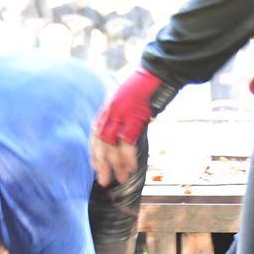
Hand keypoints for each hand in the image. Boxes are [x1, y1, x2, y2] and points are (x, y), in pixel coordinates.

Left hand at [91, 69, 170, 186]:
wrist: (158, 72)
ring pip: (111, 145)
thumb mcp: (129, 101)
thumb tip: (125, 134)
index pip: (95, 135)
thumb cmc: (147, 86)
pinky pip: (127, 142)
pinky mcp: (133, 117)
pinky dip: (128, 157)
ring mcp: (120, 114)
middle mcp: (110, 111)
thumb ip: (123, 116)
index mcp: (108, 108)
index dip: (94, 153)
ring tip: (121, 178)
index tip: (96, 167)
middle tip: (103, 180)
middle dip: (101, 164)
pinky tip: (131, 167)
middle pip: (100, 143)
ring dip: (116, 164)